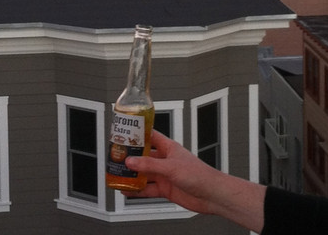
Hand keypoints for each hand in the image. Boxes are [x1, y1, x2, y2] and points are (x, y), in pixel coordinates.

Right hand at [124, 131, 265, 230]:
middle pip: (144, 157)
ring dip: (132, 176)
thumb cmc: (199, 174)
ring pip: (144, 174)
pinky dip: (137, 191)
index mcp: (169, 148)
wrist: (211, 194)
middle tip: (116, 158)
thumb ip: (149, 165)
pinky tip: (128, 192)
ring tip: (117, 176)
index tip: (124, 133)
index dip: (138, 134)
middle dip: (131, 158)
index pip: (150, 137)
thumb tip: (131, 162)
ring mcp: (165, 175)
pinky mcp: (166, 189)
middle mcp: (165, 160)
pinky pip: (148, 189)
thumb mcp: (171, 167)